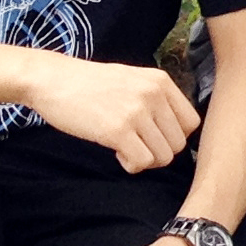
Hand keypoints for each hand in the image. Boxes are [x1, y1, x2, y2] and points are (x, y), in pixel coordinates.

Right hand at [17, 53, 203, 171]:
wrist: (54, 80)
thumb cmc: (91, 84)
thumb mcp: (133, 80)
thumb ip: (156, 99)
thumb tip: (174, 131)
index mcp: (161, 81)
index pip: (191, 122)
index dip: (173, 136)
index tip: (152, 136)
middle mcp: (153, 94)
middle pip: (178, 143)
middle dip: (158, 152)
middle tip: (136, 146)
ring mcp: (137, 112)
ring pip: (163, 156)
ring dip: (145, 160)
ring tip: (125, 148)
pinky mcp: (117, 130)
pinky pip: (142, 162)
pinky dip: (132, 165)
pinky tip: (117, 153)